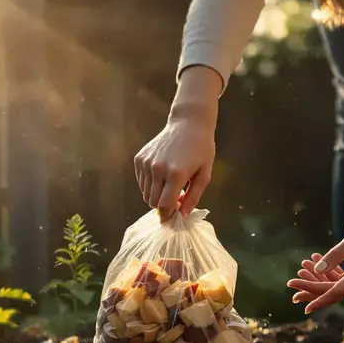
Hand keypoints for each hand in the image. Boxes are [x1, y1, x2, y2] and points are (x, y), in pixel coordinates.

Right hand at [134, 66, 221, 218]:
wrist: (188, 123)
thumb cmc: (201, 149)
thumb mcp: (204, 174)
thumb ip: (193, 197)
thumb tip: (182, 216)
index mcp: (176, 174)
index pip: (165, 206)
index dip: (168, 216)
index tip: (172, 219)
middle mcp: (157, 169)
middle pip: (153, 202)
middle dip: (163, 206)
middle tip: (175, 199)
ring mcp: (146, 163)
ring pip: (146, 193)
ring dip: (157, 195)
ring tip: (170, 185)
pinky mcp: (139, 158)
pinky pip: (142, 182)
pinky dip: (150, 184)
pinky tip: (162, 174)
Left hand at [287, 190, 343, 313]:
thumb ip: (336, 254)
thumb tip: (318, 269)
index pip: (336, 291)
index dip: (317, 297)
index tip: (303, 305)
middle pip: (335, 291)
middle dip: (312, 288)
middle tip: (291, 284)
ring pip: (338, 285)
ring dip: (319, 278)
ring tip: (301, 268)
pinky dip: (330, 272)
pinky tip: (315, 261)